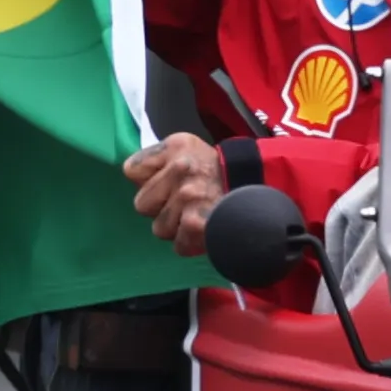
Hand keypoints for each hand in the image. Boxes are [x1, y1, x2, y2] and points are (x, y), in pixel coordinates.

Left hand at [125, 135, 227, 256]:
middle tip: (183, 201)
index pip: (131, 170)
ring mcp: (189, 197)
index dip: (147, 180)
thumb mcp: (186, 148)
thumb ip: (158, 161)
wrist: (259, 187)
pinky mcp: (197, 224)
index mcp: (175, 146)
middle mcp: (182, 168)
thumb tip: (135, 179)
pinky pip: (179, 244)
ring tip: (196, 214)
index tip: (165, 181)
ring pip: (159, 228)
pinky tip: (204, 228)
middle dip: (160, 207)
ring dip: (176, 226)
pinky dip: (191, 242)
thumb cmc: (216, 171)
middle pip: (141, 204)